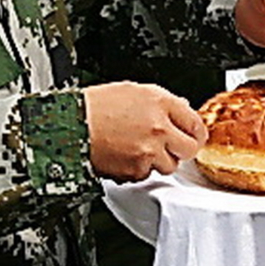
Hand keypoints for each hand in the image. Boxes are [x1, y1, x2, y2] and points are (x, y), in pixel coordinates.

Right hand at [83, 81, 206, 180]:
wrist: (68, 125)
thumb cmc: (93, 107)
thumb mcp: (132, 91)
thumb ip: (162, 102)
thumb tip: (181, 110)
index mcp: (160, 103)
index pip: (196, 123)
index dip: (195, 133)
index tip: (193, 137)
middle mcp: (158, 127)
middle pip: (189, 148)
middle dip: (181, 149)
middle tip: (169, 146)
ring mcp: (149, 150)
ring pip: (169, 165)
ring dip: (158, 160)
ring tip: (138, 148)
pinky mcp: (136, 170)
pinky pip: (147, 175)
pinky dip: (139, 169)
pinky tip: (125, 155)